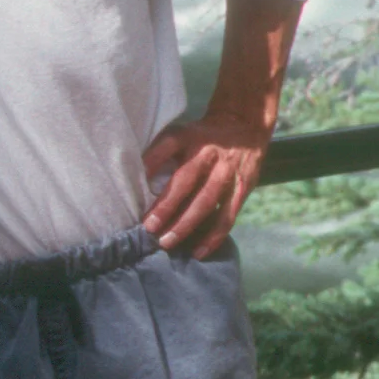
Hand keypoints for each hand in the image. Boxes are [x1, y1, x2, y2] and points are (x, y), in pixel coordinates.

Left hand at [142, 112, 270, 259]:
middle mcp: (209, 154)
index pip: (166, 147)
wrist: (243, 126)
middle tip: (149, 228)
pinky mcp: (243, 187)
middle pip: (186, 181)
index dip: (151, 164)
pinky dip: (214, 236)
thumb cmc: (201, 137)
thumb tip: (136, 176)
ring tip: (168, 243)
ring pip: (206, 202)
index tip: (135, 186)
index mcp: (189, 137)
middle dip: (166, 206)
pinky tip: (199, 251)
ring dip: (186, 224)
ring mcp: (228, 172)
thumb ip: (160, 152)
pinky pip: (227, 216)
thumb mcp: (180, 134)